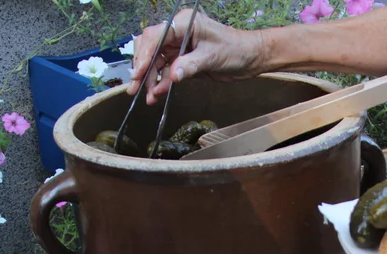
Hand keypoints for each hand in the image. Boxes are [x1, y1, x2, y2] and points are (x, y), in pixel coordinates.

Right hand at [128, 9, 264, 104]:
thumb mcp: (213, 56)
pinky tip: (157, 95)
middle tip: (135, 87)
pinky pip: (167, 72)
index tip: (139, 73)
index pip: (156, 36)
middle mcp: (178, 34)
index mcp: (183, 24)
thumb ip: (191, 65)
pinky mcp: (183, 62)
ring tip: (147, 97)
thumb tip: (173, 76)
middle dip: (142, 69)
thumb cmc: (236, 49)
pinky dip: (161, 84)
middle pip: (151, 49)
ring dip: (150, 80)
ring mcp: (179, 48)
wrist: (250, 58)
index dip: (144, 54)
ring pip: (156, 63)